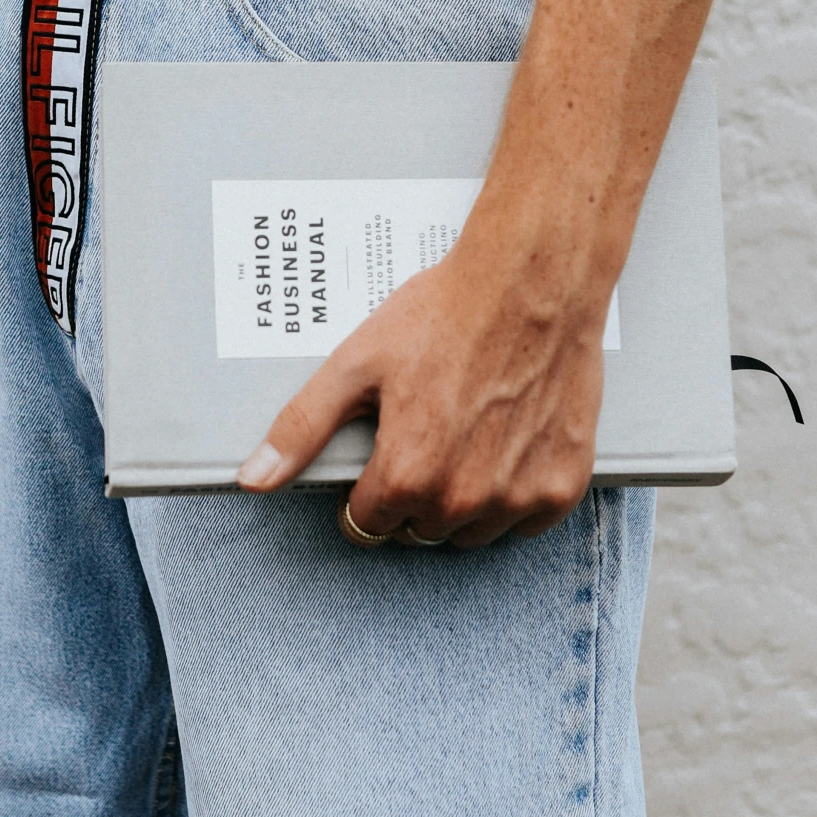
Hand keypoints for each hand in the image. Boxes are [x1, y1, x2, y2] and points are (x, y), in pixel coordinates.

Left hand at [237, 207, 606, 548]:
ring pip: (472, 533)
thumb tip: (253, 480)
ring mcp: (517, 498)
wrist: (533, 283)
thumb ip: (302, 428)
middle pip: (418, 530)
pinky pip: (526, 522)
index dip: (366, 489)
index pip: (366, 524)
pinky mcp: (562, 486)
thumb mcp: (356, 363)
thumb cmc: (444, 314)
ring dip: (463, 502)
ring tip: (466, 435)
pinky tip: (508, 443)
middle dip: (413, 493)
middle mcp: (463, 500)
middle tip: (426, 431)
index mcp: (405, 475)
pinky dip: (515, 494)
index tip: (382, 453)